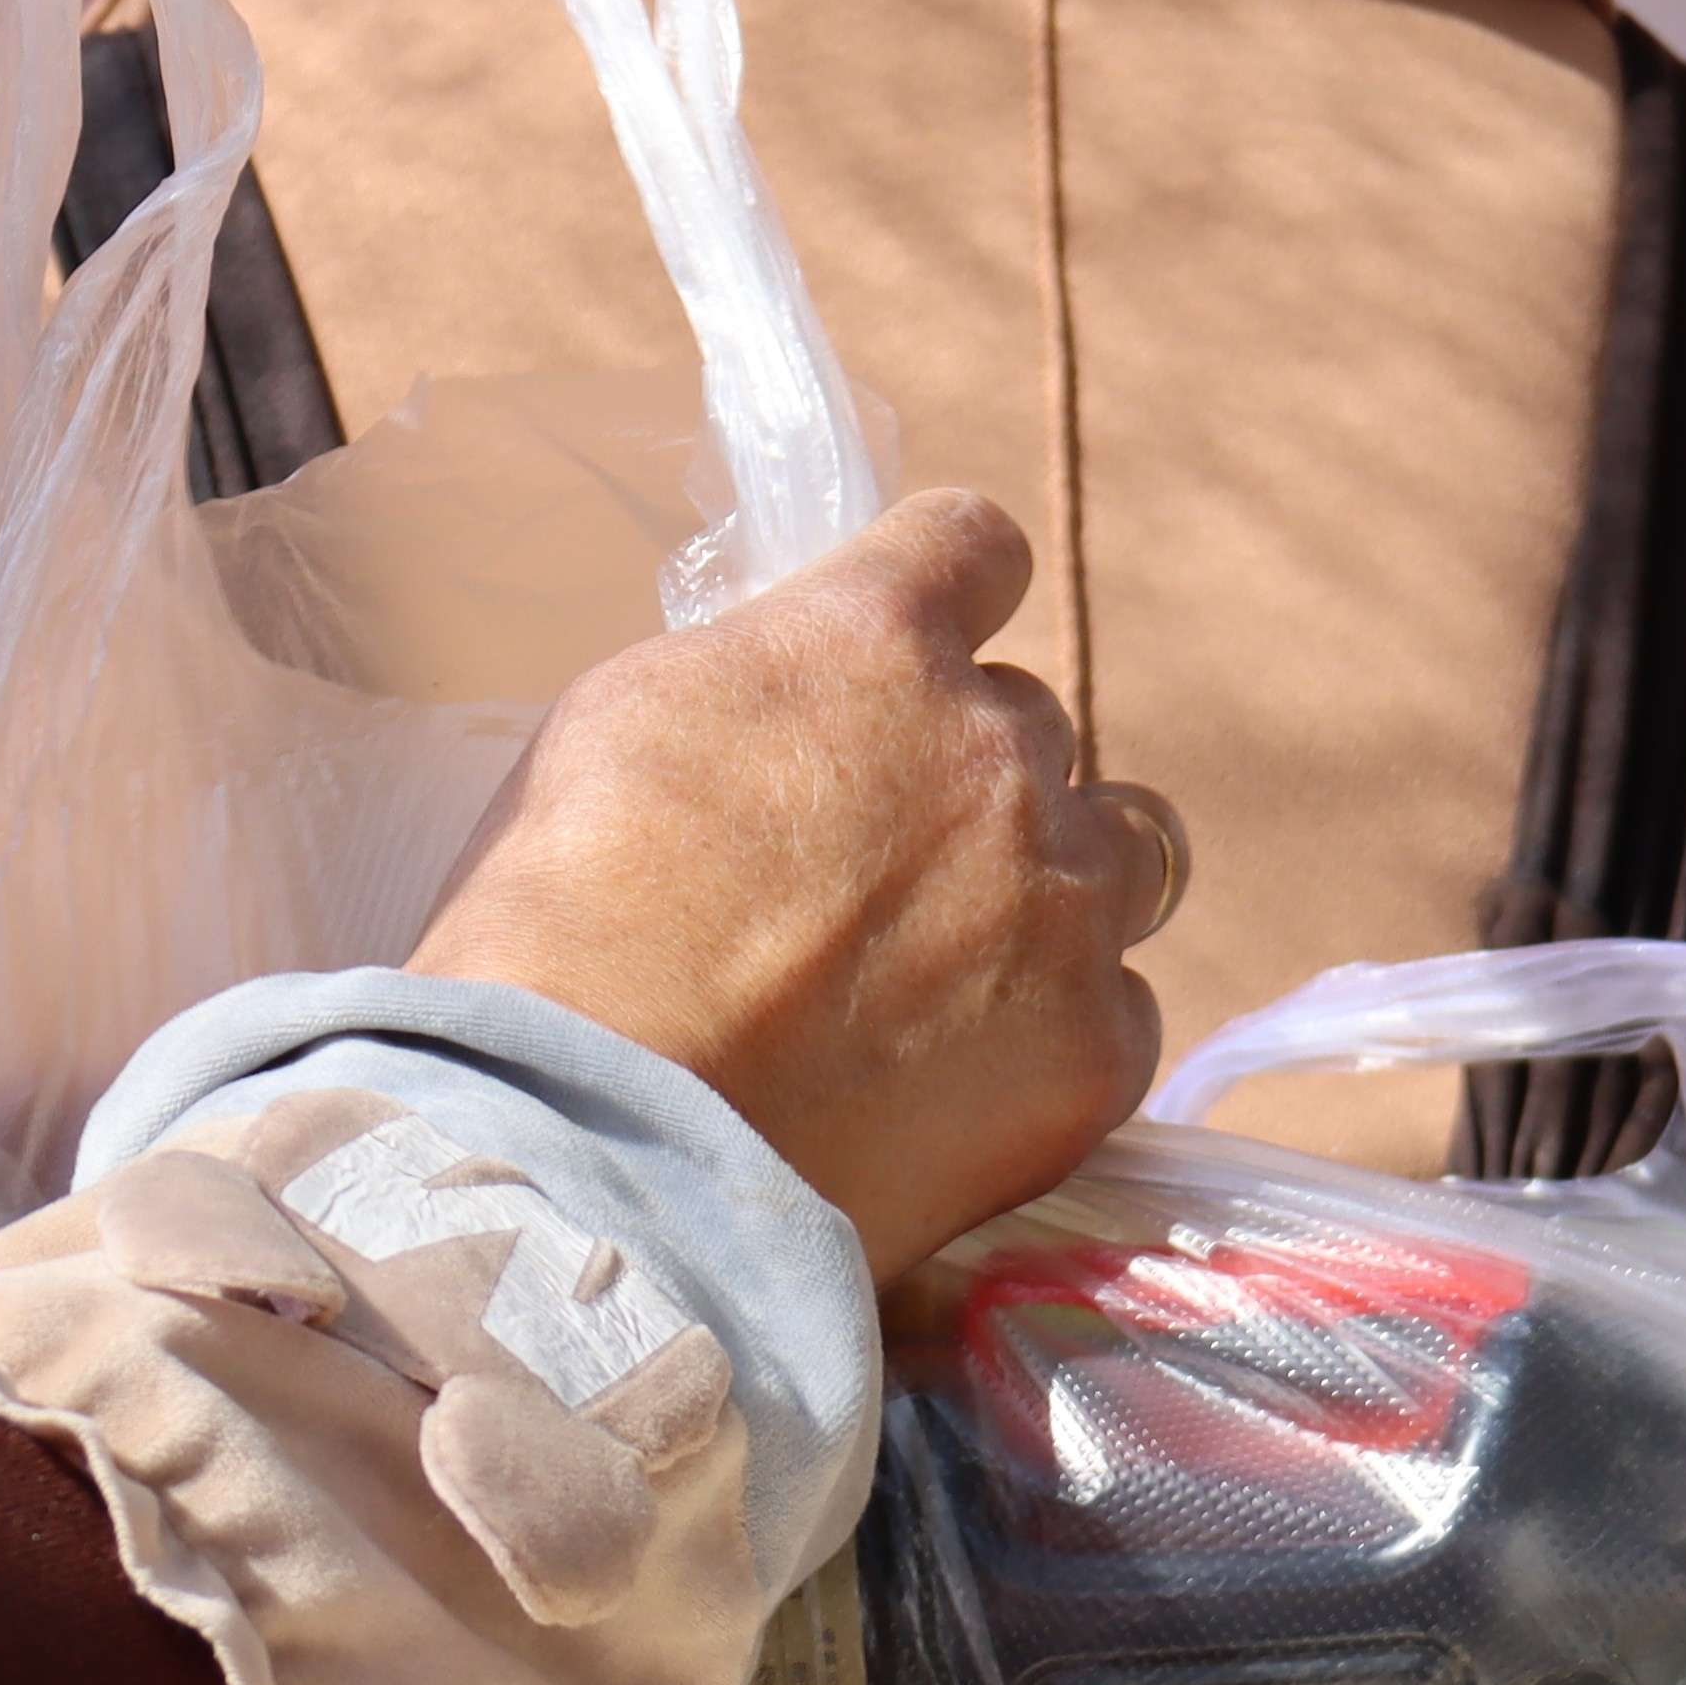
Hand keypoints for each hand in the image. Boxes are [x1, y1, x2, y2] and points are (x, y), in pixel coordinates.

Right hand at [409, 493, 1178, 1271]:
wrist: (604, 1139)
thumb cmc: (563, 926)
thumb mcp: (622, 724)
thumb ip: (751, 687)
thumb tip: (793, 703)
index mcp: (876, 642)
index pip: (973, 545)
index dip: (947, 594)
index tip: (926, 641)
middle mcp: (998, 752)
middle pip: (1033, 725)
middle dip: (967, 780)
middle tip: (877, 871)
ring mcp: (1063, 904)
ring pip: (1120, 854)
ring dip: (1053, 887)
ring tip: (959, 972)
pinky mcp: (1093, 1049)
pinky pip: (1122, 1010)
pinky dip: (1062, 1032)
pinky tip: (969, 1080)